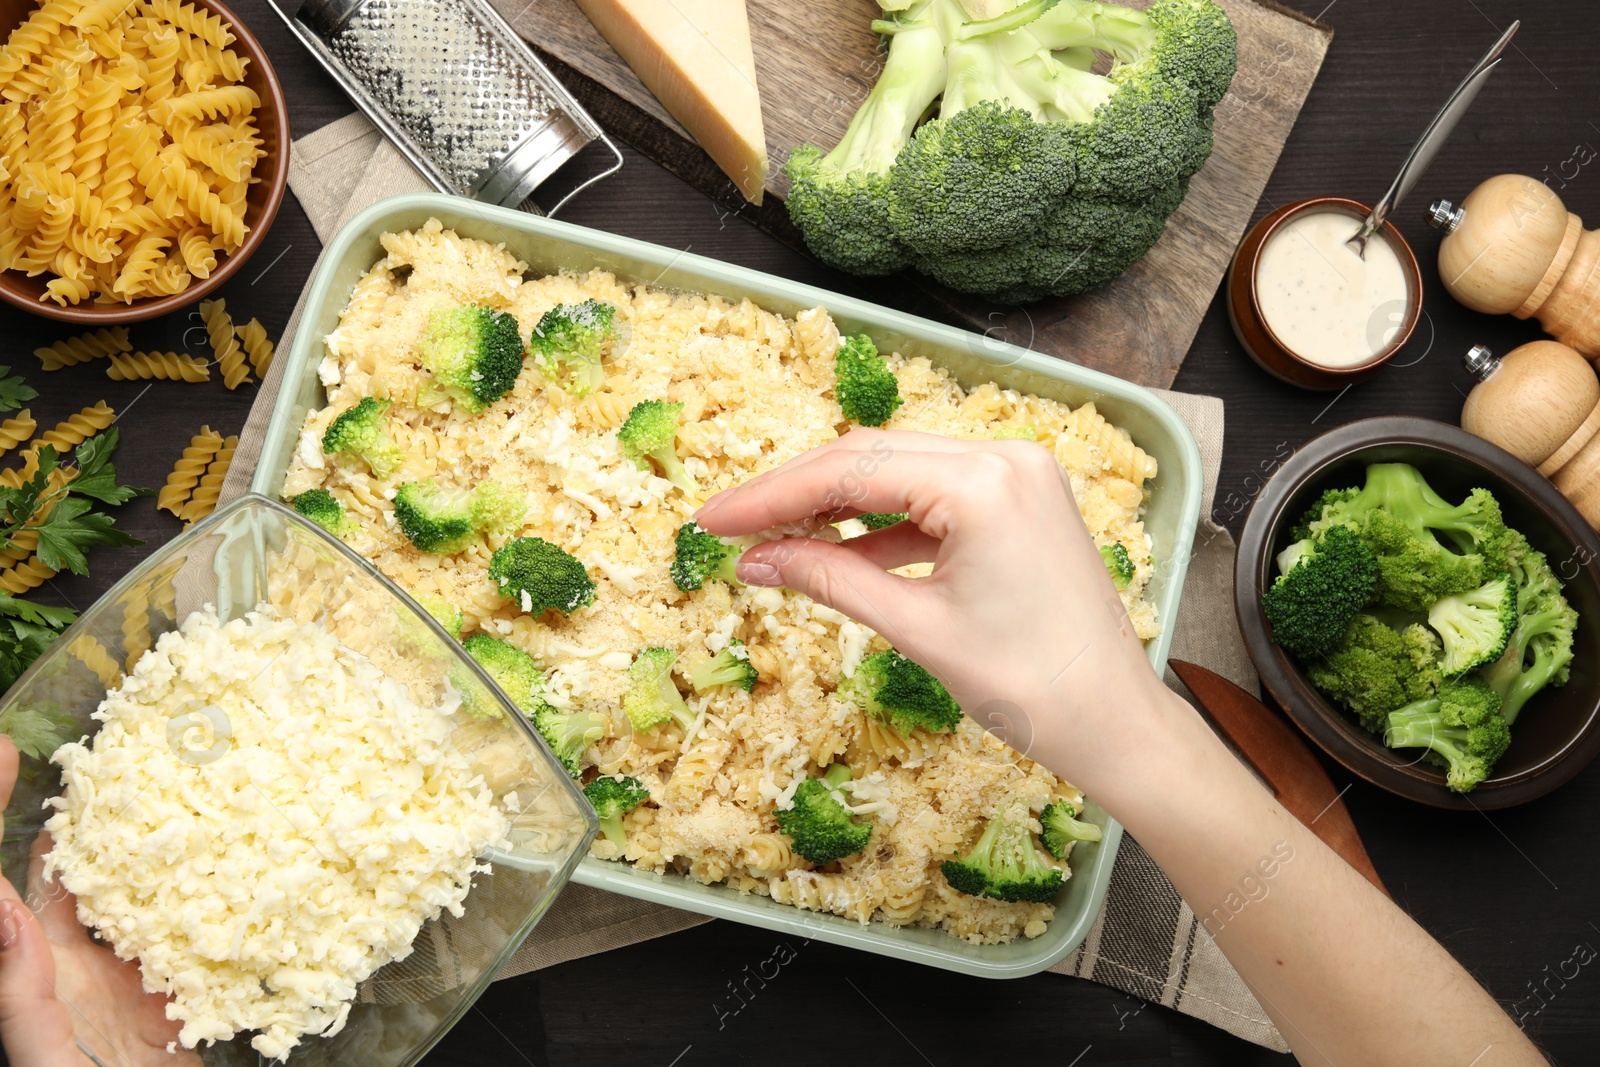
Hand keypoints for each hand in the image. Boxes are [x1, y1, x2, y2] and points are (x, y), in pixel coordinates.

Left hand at [0, 735, 197, 1065]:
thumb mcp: (50, 1056)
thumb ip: (24, 992)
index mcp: (44, 962)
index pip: (24, 877)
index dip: (3, 806)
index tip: (9, 745)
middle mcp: (91, 955)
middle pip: (90, 862)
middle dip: (100, 799)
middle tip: (124, 737)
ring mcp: (146, 968)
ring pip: (155, 881)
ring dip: (169, 830)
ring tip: (194, 771)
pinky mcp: (196, 988)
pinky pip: (210, 925)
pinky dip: (230, 885)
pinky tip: (257, 851)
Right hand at [694, 429, 1167, 783]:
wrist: (1116, 724)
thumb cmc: (1029, 686)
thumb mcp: (916, 629)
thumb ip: (830, 579)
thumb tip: (754, 559)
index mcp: (983, 481)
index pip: (850, 471)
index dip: (771, 496)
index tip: (713, 519)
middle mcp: (1004, 457)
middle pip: (870, 457)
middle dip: (796, 493)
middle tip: (730, 528)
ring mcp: (1017, 475)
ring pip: (898, 472)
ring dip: (835, 505)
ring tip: (773, 542)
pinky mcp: (1020, 501)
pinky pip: (932, 497)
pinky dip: (881, 525)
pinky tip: (834, 552)